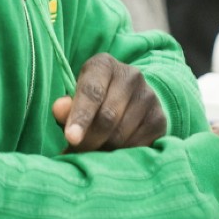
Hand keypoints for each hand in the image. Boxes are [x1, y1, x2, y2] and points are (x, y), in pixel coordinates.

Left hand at [51, 53, 166, 151]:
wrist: (129, 99)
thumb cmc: (93, 101)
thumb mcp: (75, 99)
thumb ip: (66, 107)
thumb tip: (59, 110)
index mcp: (104, 65)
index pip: (91, 92)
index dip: (80, 117)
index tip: (71, 138)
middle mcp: (130, 75)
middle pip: (107, 117)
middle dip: (89, 140)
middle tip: (77, 152)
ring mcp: (149, 96)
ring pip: (122, 135)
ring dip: (105, 150)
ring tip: (95, 150)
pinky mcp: (159, 118)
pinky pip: (138, 145)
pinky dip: (122, 154)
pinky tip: (114, 150)